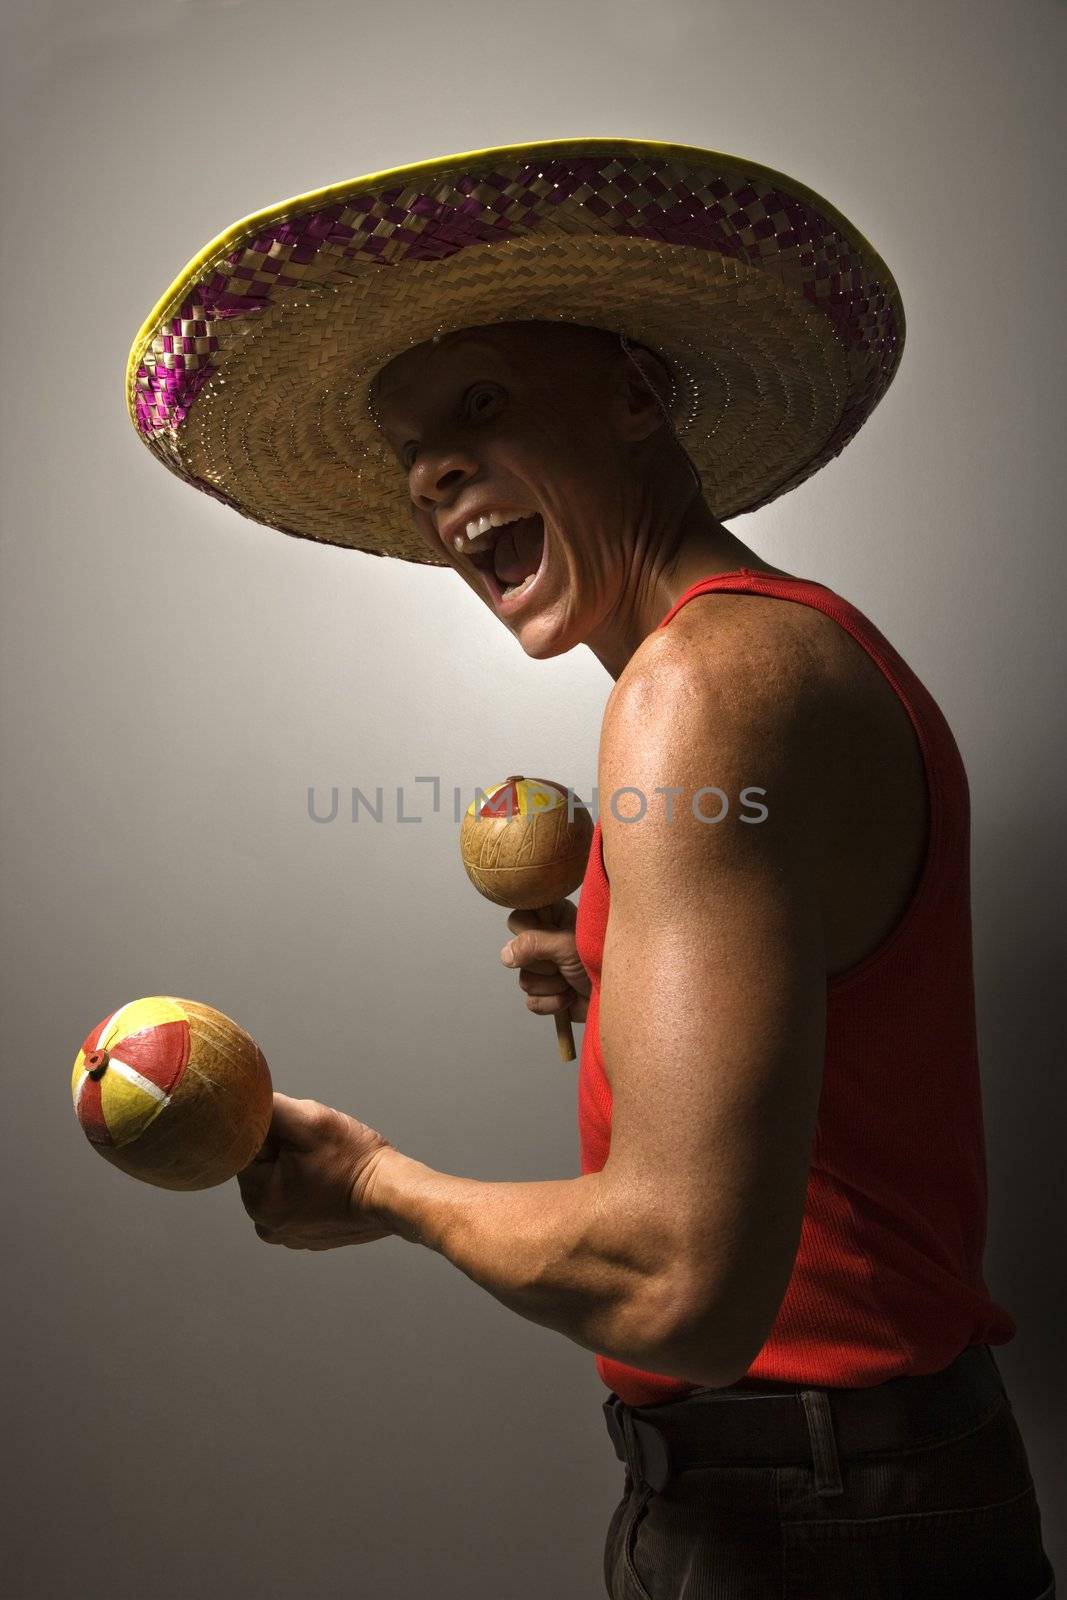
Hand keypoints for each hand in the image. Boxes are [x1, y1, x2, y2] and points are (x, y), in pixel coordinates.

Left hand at [236, 1092, 395, 1250]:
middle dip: (283, 1151)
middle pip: (262, 1170)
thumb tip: (241, 1100)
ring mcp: (288, 1235)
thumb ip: (268, 1109)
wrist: (392, 1195)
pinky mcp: (306, 1236)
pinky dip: (308, 1188)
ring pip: (279, 1184)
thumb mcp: (309, 1120)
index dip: (271, 1133)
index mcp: (258, 1200)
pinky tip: (330, 1181)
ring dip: (296, 1168)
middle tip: (315, 1148)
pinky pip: (296, 1202)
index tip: (298, 1133)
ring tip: (326, 1165)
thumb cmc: (354, 1159)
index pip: (245, 1152)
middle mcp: (266, 1225)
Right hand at [500, 898, 591, 1024]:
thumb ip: (534, 943)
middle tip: (565, 962)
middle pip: (516, 953)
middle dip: (543, 964)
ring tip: (572, 980)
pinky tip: (569, 997)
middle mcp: (546, 942)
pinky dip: (552, 1003)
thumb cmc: (602, 962)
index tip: (545, 938)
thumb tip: (505, 955)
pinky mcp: (546, 995)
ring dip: (552, 985)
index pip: (518, 919)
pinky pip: (532, 1002)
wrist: (617, 998)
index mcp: (553, 918)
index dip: (527, 932)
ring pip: (524, 980)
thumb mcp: (567, 946)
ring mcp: (545, 970)